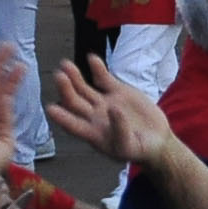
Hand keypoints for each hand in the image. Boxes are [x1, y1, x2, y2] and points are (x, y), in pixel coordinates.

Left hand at [46, 56, 176, 165]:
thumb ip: (120, 129)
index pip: (73, 125)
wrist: (155, 139)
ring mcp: (103, 102)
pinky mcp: (116, 91)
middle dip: (66, 89)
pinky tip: (91, 59)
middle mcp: (94, 117)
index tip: (51, 108)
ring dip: (74, 77)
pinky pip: (103, 78)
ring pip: (84, 88)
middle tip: (60, 77)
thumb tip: (113, 109)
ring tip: (66, 65)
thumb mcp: (129, 146)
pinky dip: (97, 68)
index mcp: (93, 134)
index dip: (62, 118)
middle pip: (75, 102)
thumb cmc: (139, 149)